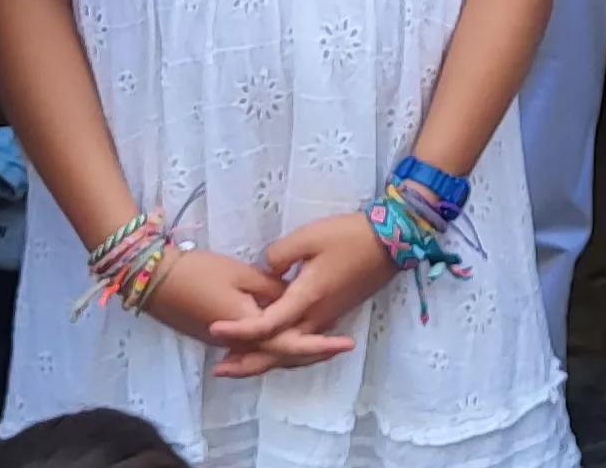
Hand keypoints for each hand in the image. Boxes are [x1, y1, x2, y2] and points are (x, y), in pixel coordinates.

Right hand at [147, 247, 355, 374]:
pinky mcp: (218, 339)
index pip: (292, 344)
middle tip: (340, 346)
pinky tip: (287, 336)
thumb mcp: (241, 274)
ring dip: (294, 352)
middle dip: (313, 353)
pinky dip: (274, 346)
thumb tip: (293, 298)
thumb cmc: (198, 271)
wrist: (154, 280)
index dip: (321, 345)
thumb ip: (271, 289)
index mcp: (249, 328)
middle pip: (283, 356)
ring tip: (322, 343)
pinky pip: (254, 349)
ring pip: (268, 355)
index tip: (346, 343)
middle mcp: (240, 345)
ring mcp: (227, 345)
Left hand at [215, 212, 396, 370]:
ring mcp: (327, 319)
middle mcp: (317, 318)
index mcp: (308, 298)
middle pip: (279, 351)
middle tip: (219, 369)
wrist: (391, 242)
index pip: (267, 324)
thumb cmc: (350, 237)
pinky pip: (302, 343)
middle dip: (248, 363)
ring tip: (237, 363)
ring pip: (292, 351)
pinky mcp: (332, 315)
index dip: (239, 329)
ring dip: (264, 360)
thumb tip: (267, 272)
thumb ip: (279, 255)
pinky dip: (282, 350)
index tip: (213, 328)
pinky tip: (269, 345)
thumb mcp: (309, 237)